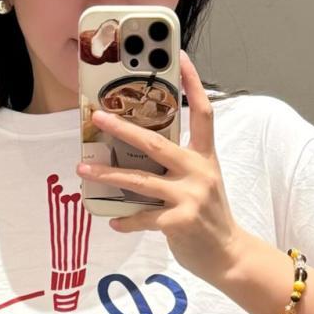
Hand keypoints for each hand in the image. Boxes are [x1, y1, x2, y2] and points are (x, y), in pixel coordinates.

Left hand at [75, 49, 246, 284]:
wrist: (230, 256)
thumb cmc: (210, 218)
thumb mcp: (203, 184)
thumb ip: (179, 167)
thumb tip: (139, 156)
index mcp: (205, 158)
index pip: (203, 113)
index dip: (193, 83)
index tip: (180, 56)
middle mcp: (198, 172)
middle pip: (155, 142)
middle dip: (123, 128)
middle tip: (98, 117)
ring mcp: (189, 197)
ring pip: (140, 181)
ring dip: (107, 174)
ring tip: (83, 168)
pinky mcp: (179, 222)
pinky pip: (142, 217)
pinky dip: (124, 220)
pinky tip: (112, 221)